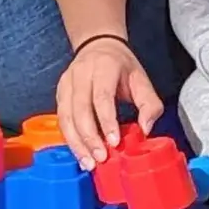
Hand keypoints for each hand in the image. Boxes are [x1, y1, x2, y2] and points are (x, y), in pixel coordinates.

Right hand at [56, 36, 162, 170]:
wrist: (98, 46)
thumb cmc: (121, 66)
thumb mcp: (142, 79)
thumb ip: (149, 104)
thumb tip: (145, 129)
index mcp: (104, 66)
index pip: (102, 96)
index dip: (106, 120)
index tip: (114, 142)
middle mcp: (80, 74)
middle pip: (80, 109)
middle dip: (89, 137)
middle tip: (101, 158)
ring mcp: (66, 84)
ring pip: (66, 117)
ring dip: (77, 143)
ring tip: (89, 162)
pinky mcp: (59, 94)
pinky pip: (61, 120)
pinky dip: (70, 139)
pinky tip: (80, 153)